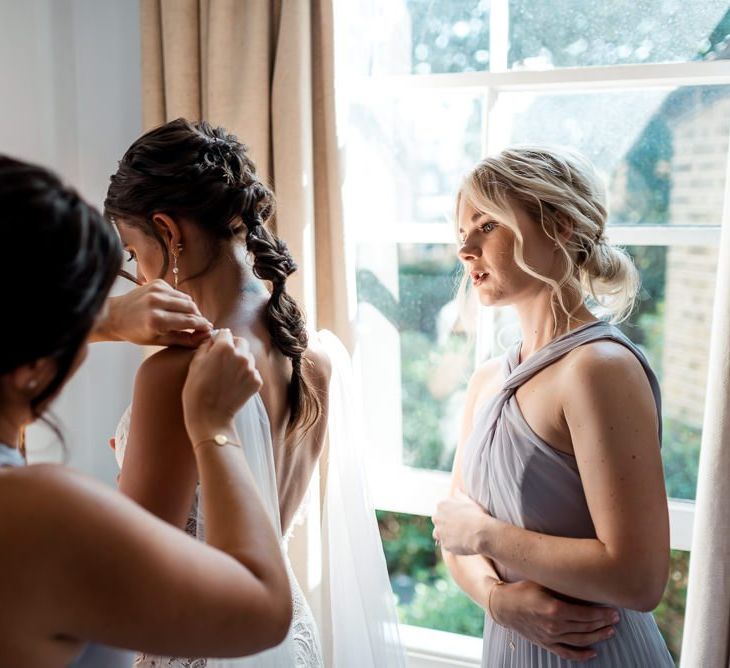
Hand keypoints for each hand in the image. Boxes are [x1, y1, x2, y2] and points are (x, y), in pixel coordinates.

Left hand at [93, 279, 211, 346]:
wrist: (114, 315)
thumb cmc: (136, 332)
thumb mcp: (159, 341)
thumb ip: (184, 340)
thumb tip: (204, 337)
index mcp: (157, 320)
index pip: (190, 321)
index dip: (203, 326)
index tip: (209, 330)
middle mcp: (157, 302)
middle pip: (191, 308)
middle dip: (198, 317)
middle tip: (200, 325)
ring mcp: (156, 290)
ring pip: (186, 299)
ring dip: (190, 308)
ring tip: (188, 318)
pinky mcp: (156, 283)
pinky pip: (177, 292)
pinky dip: (179, 301)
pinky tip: (173, 308)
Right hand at [182, 329, 262, 443]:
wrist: (210, 417)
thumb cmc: (196, 390)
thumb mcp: (195, 363)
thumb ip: (206, 346)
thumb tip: (213, 338)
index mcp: (224, 347)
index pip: (225, 333)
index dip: (219, 339)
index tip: (215, 347)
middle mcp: (241, 355)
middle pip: (240, 342)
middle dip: (233, 347)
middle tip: (222, 360)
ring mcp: (251, 368)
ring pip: (248, 356)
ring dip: (240, 360)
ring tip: (228, 374)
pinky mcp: (257, 381)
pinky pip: (253, 371)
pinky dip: (245, 375)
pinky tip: (234, 384)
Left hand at [432, 490, 490, 554]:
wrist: (482, 532)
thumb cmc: (477, 515)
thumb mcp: (469, 501)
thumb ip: (459, 495)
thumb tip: (456, 490)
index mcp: (441, 505)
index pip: (441, 509)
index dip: (450, 514)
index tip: (458, 517)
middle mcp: (437, 518)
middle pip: (438, 521)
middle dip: (445, 523)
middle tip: (459, 526)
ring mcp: (440, 532)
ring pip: (438, 533)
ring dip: (445, 534)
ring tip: (459, 535)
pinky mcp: (444, 544)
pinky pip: (446, 544)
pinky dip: (452, 544)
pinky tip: (462, 542)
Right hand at [492, 580, 618, 661]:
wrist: (503, 605)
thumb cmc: (523, 589)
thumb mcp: (542, 581)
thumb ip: (562, 586)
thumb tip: (584, 584)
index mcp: (554, 608)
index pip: (586, 614)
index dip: (602, 614)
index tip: (614, 610)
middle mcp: (554, 626)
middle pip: (586, 627)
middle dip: (603, 623)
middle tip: (616, 619)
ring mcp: (550, 637)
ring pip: (580, 640)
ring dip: (598, 637)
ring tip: (610, 631)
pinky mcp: (546, 644)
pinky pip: (567, 653)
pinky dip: (581, 655)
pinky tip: (593, 652)